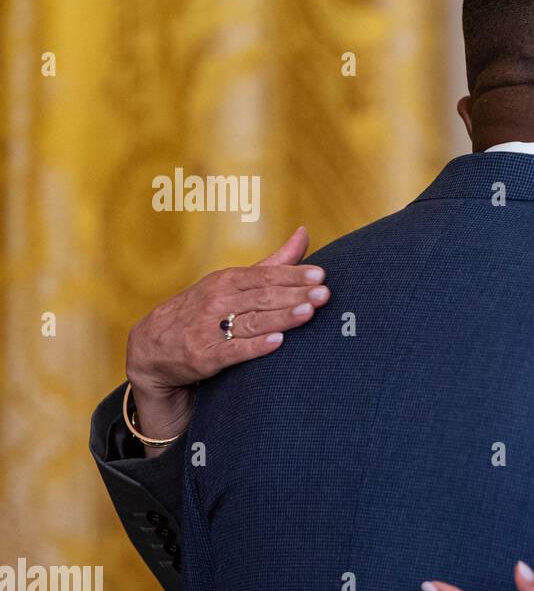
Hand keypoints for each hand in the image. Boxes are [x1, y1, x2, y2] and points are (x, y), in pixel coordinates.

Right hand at [125, 227, 328, 452]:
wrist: (152, 347)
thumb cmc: (204, 310)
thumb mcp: (232, 282)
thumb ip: (273, 262)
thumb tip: (304, 233)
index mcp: (226, 281)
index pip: (265, 276)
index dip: (293, 275)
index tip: (320, 275)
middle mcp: (217, 301)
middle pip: (262, 297)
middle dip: (294, 295)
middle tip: (324, 294)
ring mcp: (210, 329)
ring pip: (251, 321)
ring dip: (281, 317)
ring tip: (308, 312)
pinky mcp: (204, 356)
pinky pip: (232, 351)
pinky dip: (254, 347)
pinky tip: (277, 342)